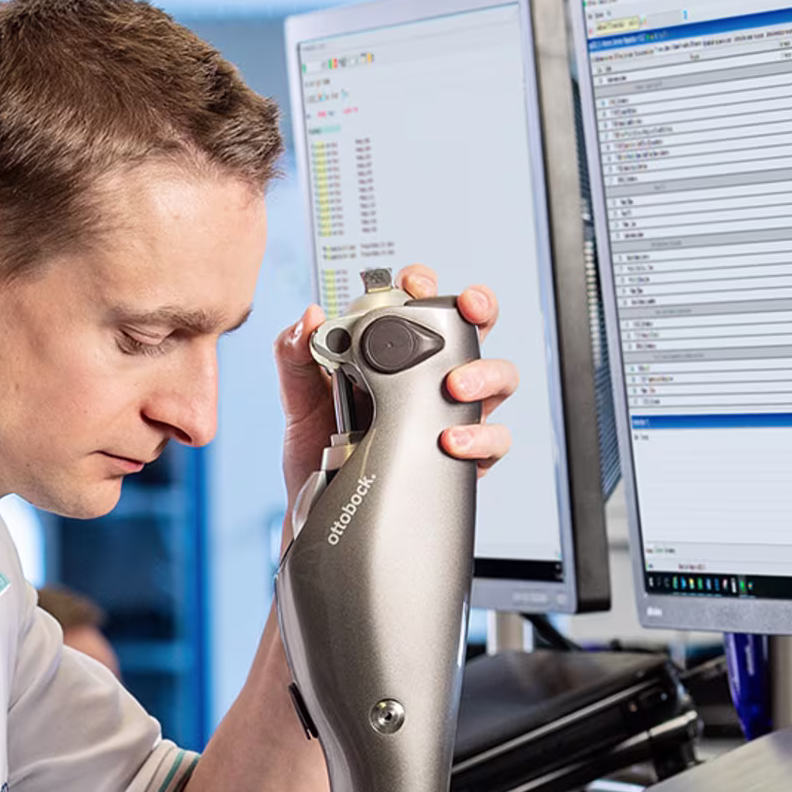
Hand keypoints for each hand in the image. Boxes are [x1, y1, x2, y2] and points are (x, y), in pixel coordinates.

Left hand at [271, 267, 518, 509]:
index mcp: (395, 355)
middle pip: (475, 330)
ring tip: (455, 386)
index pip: (421, 305)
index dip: (425, 285)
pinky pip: (493, 442)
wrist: (317, 508)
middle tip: (464, 312)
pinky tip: (452, 441)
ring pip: (498, 381)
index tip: (414, 283)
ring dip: (486, 375)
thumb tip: (310, 317)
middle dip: (480, 310)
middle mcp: (430, 379)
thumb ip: (294, 354)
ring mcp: (450, 416)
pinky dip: (481, 438)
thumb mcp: (298, 399)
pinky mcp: (461, 458)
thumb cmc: (316, 450)